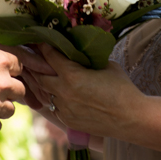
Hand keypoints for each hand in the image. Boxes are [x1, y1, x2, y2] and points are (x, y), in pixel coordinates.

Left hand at [26, 45, 141, 140]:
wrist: (131, 118)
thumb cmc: (122, 88)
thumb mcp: (105, 65)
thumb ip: (87, 58)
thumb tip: (77, 50)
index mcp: (72, 75)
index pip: (50, 56)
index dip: (43, 46)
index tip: (38, 39)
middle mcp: (63, 92)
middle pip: (39, 75)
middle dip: (35, 65)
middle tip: (30, 55)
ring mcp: (64, 109)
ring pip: (44, 92)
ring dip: (41, 82)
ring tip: (34, 72)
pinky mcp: (67, 121)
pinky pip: (53, 106)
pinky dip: (51, 97)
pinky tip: (51, 91)